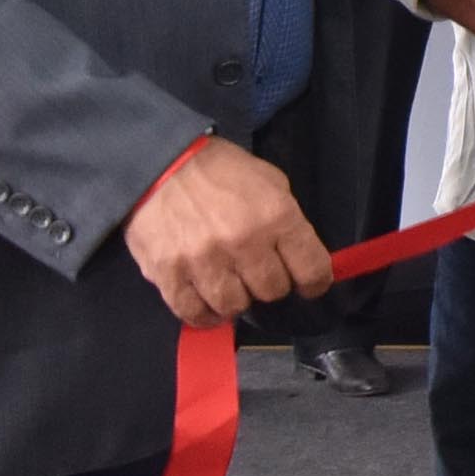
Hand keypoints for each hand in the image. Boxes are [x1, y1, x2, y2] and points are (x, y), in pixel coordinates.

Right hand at [121, 136, 330, 322]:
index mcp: (276, 216)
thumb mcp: (269, 182)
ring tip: (230, 285)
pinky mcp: (169, 273)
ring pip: (234, 306)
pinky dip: (203, 314)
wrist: (160, 161)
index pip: (312, 270)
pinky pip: (193, 312)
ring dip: (236, 300)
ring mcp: (204, 260)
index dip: (314, 282)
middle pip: (272, 291)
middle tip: (258, 274)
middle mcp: (243, 242)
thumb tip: (300, 256)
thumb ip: (288, 220)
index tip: (307, 284)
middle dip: (270, 285)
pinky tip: (207, 302)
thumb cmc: (220, 171)